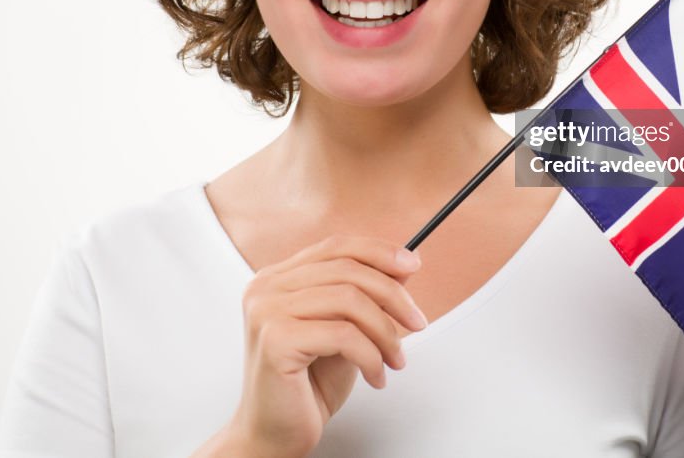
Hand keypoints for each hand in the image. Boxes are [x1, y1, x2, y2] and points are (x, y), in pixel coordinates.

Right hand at [224, 234, 427, 457]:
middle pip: (347, 270)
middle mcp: (267, 287)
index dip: (379, 251)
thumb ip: (366, 296)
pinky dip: (371, 356)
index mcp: (278, 278)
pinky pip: (343, 334)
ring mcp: (267, 311)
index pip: (336, 246)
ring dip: (385, 332)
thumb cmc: (306, 387)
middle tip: (416, 321)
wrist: (273, 436)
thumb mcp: (345, 330)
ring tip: (395, 359)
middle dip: (393, 295)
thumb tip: (404, 264)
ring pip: (349, 299)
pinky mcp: (275, 340)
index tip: (412, 263)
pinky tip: (375, 376)